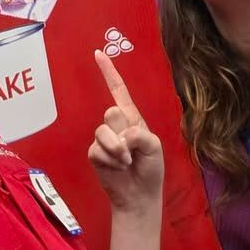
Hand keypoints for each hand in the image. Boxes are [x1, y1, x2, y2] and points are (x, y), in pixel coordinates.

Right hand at [88, 50, 164, 213]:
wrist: (139, 195)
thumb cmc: (151, 168)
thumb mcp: (154, 147)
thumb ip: (139, 135)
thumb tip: (120, 135)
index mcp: (132, 118)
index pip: (119, 90)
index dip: (109, 72)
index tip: (98, 53)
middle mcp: (116, 125)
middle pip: (111, 113)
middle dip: (123, 133)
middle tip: (132, 151)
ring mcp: (104, 139)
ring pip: (102, 131)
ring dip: (117, 150)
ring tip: (126, 162)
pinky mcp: (95, 153)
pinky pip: (97, 149)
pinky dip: (110, 160)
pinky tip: (117, 168)